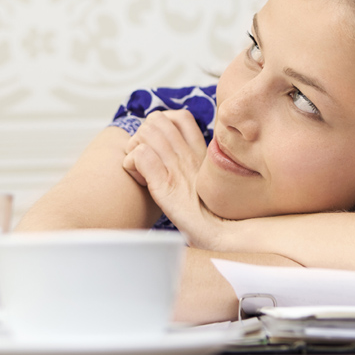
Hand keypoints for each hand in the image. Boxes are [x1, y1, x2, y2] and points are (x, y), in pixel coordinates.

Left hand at [121, 111, 225, 247]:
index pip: (180, 117)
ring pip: (146, 132)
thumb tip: (174, 161)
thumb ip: (194, 168)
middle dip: (142, 134)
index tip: (157, 147)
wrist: (222, 237)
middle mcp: (189, 155)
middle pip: (158, 118)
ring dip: (134, 147)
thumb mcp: (208, 184)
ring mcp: (177, 168)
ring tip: (139, 168)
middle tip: (144, 158)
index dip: (162, 124)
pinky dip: (131, 164)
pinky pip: (141, 156)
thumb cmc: (212, 218)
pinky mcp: (165, 185)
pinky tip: (139, 180)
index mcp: (200, 153)